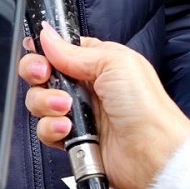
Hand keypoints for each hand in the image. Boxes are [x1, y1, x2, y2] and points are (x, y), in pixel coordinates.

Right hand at [18, 25, 189, 188]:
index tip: (41, 56)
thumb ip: (74, 51)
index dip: (43, 51)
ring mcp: (78, 113)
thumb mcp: (113, 63)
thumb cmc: (145, 105)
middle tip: (44, 76)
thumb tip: (46, 34)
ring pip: (39, 102)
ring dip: (46, 103)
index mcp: (97, 62)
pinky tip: (68, 130)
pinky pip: (45, 130)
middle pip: (42, 74)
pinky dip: (51, 128)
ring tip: (67, 108)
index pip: (57, 50)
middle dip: (36, 74)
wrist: (153, 153)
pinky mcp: (73, 139)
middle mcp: (85, 86)